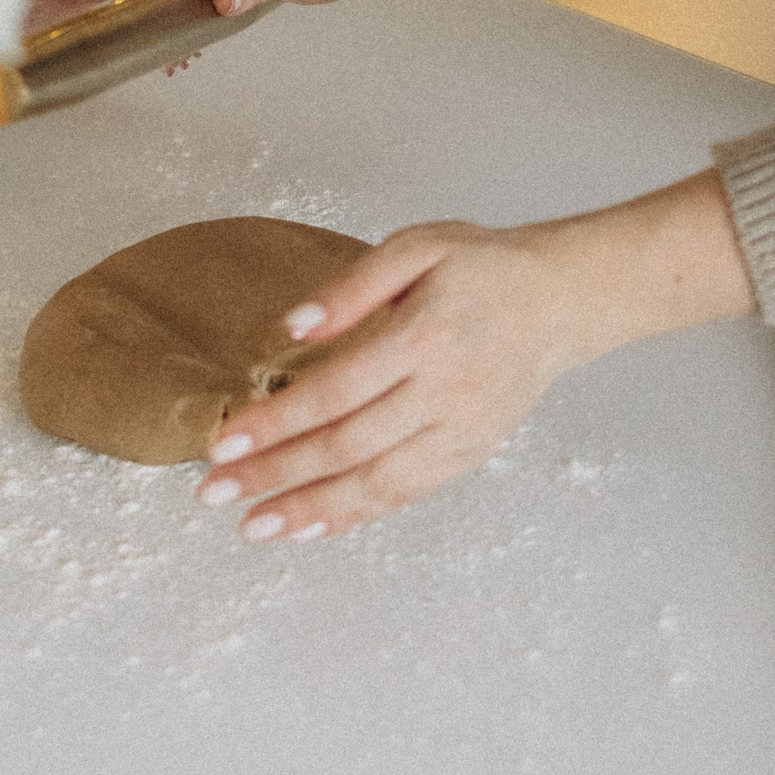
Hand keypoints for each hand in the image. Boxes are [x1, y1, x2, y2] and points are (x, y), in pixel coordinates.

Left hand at [194, 178, 752, 539]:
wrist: (563, 301)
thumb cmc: (484, 267)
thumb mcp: (418, 246)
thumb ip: (352, 288)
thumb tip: (291, 329)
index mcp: (425, 336)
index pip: (334, 391)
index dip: (275, 422)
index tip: (222, 443)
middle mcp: (444, 392)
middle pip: (346, 445)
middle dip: (274, 474)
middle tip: (212, 492)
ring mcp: (461, 431)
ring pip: (375, 482)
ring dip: (308, 509)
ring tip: (253, 527)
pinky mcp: (471, 453)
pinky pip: (407, 493)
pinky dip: (357, 514)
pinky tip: (313, 526)